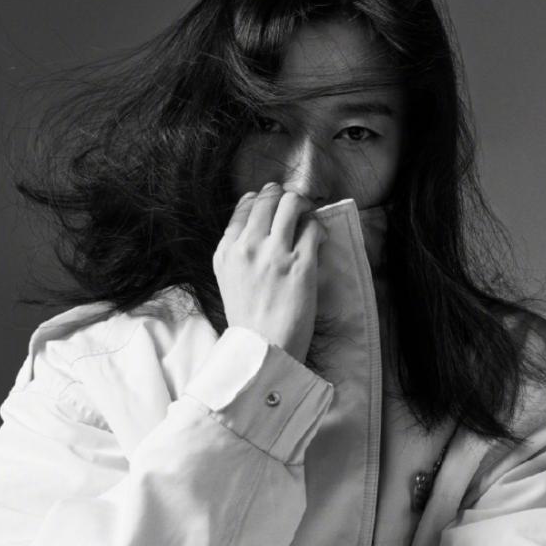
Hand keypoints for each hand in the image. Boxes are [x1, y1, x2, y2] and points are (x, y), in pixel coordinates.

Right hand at [213, 182, 327, 363]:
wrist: (263, 349)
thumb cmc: (249, 319)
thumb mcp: (228, 279)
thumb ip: (237, 250)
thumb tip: (258, 223)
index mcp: (226, 251)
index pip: (244, 206)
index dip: (262, 199)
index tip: (274, 205)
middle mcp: (248, 247)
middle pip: (268, 199)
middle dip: (284, 197)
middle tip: (295, 205)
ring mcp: (275, 254)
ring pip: (292, 204)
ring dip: (303, 206)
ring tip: (307, 217)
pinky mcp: (300, 263)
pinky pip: (313, 227)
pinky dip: (318, 227)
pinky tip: (318, 239)